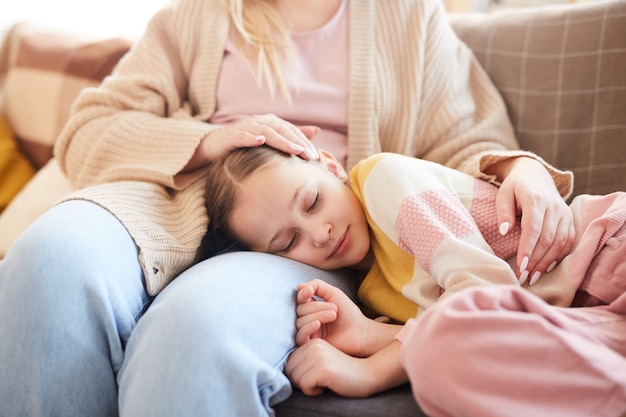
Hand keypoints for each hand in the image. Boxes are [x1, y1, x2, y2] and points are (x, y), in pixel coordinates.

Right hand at [185, 114, 319, 170]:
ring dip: (281, 141)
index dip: (305, 142)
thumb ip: (292, 135)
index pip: (291, 131)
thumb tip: (317, 130)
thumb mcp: (270, 140)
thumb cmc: (245, 144)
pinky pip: (242, 136)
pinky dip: (251, 137)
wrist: (215, 145)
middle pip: (282, 130)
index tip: (317, 156)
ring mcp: (246, 127)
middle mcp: (260, 121)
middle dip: (298, 142)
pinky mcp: (232, 136)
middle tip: (311, 156)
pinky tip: (260, 141)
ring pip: (267, 132)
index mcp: (271, 122)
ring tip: (295, 150)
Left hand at [285, 339, 378, 397]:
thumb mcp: (322, 360)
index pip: (290, 362)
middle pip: (289, 370)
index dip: (301, 375)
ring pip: (295, 379)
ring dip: (308, 386)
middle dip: (302, 381)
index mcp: (312, 341)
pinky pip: (304, 386)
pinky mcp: (321, 368)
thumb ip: (305, 360)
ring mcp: (316, 355)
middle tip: (320, 380)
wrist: (367, 374)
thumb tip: (285, 369)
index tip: (319, 375)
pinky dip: (313, 391)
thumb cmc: (344, 372)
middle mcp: (313, 345)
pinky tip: (327, 385)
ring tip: (325, 381)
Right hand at [294, 279, 400, 356]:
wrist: (361, 332)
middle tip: (335, 309)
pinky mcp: (311, 345)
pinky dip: (307, 328)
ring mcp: (309, 333)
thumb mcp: (333, 293)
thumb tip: (299, 286)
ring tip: (334, 315)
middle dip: (316, 307)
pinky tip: (318, 324)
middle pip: (300, 310)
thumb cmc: (349, 313)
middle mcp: (308, 320)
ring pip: (300, 322)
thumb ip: (317, 285)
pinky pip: (300, 337)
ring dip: (317, 316)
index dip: (303, 294)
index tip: (310, 291)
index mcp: (312, 308)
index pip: (300, 299)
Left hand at [492, 157, 574, 283]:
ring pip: (560, 242)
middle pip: (548, 239)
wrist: (535, 175)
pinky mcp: (570, 219)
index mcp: (536, 199)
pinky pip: (568, 241)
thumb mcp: (503, 195)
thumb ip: (504, 212)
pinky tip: (546, 267)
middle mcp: (554, 207)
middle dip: (536, 261)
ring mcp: (564, 213)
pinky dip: (559, 256)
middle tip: (523, 277)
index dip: (528, 248)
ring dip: (546, 262)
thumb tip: (505, 231)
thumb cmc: (515, 187)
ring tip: (533, 277)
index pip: (533, 228)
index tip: (521, 265)